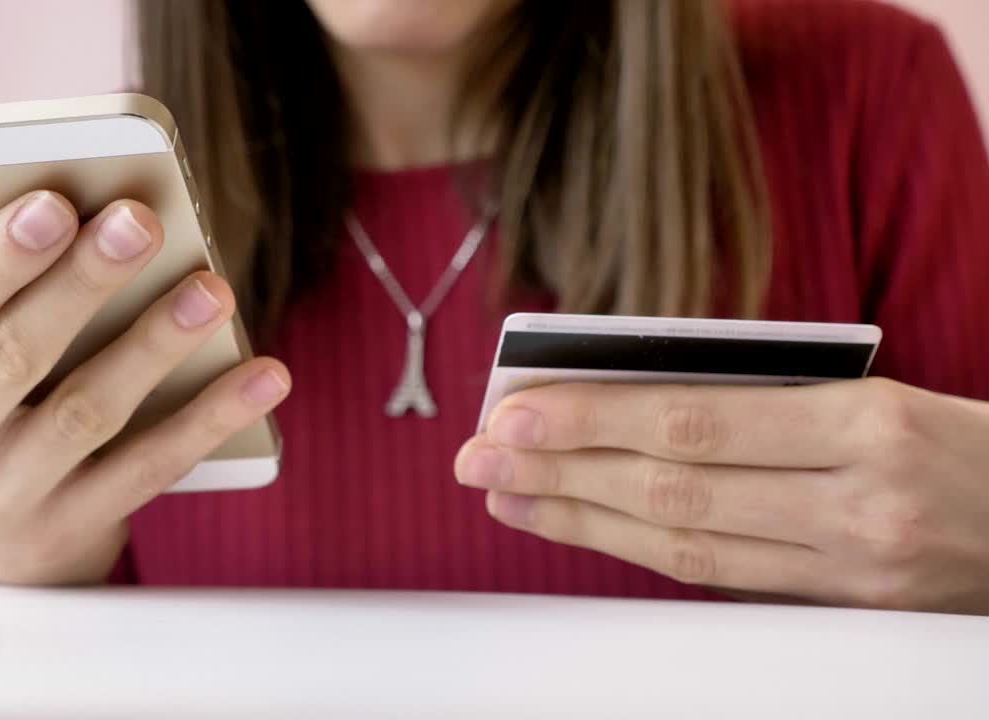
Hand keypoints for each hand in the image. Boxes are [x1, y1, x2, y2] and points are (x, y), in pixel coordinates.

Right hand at [0, 191, 290, 584]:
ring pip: (89, 412)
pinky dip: (210, 417)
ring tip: (210, 291)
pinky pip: (151, 467)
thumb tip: (103, 222)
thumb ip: (8, 302)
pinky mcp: (72, 531)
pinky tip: (261, 376)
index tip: (54, 203)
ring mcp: (4, 500)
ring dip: (155, 344)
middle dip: (83, 282)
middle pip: (14, 356)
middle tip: (141, 223)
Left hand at [455, 379, 988, 613]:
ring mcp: (850, 573)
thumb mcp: (875, 395)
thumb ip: (762, 399)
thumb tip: (627, 398)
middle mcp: (854, 504)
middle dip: (561, 471)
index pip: (693, 422)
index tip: (513, 409)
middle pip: (671, 490)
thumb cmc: (957, 443)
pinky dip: (642, 552)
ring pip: (684, 548)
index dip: (592, 419)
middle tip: (479, 455)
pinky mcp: (845, 615)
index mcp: (864, 423)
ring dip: (582, 520)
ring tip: (509, 494)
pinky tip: (586, 527)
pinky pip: (722, 582)